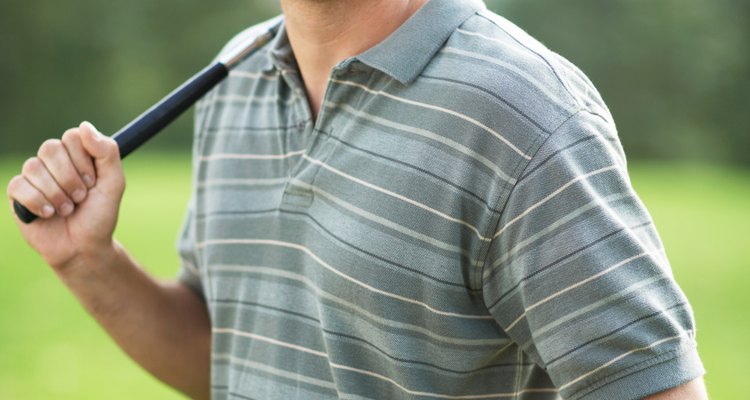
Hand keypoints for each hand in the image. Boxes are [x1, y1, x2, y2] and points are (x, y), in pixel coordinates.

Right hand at [6, 121, 124, 270]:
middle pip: (50, 148)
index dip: (82, 160)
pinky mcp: (17, 193)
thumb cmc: (99, 215)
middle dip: (70, 178)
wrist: (84, 247)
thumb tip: (85, 126)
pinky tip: (50, 214)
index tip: (92, 181)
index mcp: (77, 154)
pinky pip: (19, 186)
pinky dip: (39, 203)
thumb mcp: (113, 184)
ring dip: (57, 194)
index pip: (72, 137)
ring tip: (67, 209)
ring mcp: (34, 176)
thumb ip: (107, 153)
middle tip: (81, 197)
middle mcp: (53, 161)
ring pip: (34, 167)